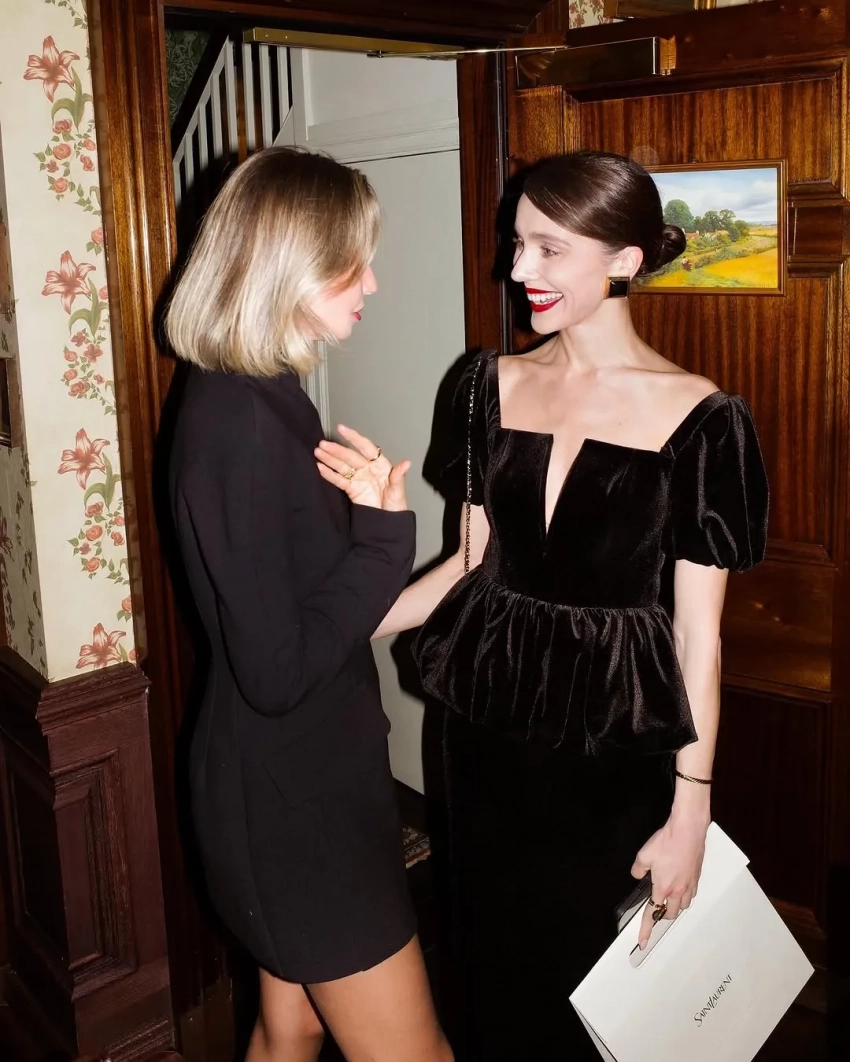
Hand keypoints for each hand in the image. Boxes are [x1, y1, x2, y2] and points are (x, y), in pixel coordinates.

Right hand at [315, 425, 409, 511]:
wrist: (388, 523)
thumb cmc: (396, 506)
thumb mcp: (398, 491)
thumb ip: (398, 477)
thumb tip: (406, 463)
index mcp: (381, 465)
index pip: (366, 447)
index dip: (354, 438)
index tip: (342, 429)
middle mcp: (368, 469)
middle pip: (350, 456)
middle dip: (336, 450)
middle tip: (323, 444)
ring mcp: (358, 478)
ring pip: (342, 466)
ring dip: (330, 459)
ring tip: (318, 452)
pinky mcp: (351, 489)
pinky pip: (339, 480)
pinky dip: (329, 474)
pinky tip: (321, 467)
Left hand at [630, 811, 708, 948]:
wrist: (687, 830)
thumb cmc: (667, 842)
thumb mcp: (643, 855)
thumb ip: (638, 869)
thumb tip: (637, 875)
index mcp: (663, 888)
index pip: (652, 913)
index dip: (646, 929)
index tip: (642, 941)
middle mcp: (678, 890)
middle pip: (670, 913)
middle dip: (662, 915)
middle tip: (655, 909)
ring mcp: (690, 884)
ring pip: (683, 905)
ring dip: (675, 906)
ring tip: (667, 898)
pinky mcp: (697, 876)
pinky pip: (691, 893)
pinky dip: (685, 895)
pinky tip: (680, 886)